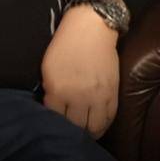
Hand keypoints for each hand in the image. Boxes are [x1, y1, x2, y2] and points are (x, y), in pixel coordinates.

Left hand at [40, 5, 119, 139]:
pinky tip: (96, 125)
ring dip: (87, 132)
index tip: (53, 119)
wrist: (90, 28)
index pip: (53, 117)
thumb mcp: (47, 67)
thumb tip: (52, 108)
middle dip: (69, 129)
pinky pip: (108, 119)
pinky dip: (102, 126)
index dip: (52, 121)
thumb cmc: (64, 44)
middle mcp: (76, 96)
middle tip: (68, 128)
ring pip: (92, 128)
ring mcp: (96, 96)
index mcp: (57, 88)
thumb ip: (49, 90)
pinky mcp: (112, 94)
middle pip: (73, 126)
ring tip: (83, 130)